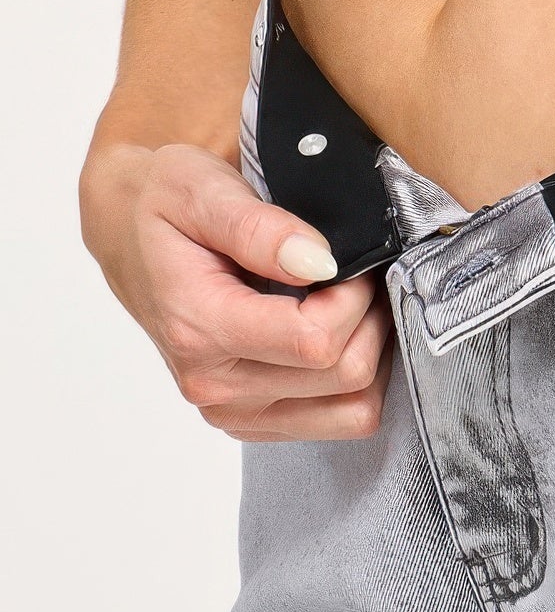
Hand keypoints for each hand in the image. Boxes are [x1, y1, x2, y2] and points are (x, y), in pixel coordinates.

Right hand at [80, 140, 392, 440]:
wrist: (127, 235)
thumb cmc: (160, 207)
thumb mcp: (197, 188)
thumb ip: (259, 227)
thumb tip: (318, 261)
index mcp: (199, 330)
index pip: (315, 340)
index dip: (353, 298)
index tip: (348, 261)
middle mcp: (216, 387)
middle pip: (343, 375)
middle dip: (368, 320)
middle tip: (356, 277)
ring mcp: (234, 413)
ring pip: (353, 408)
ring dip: (370, 352)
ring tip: (348, 305)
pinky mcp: (253, 423)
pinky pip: (340, 421)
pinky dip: (355, 381)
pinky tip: (337, 336)